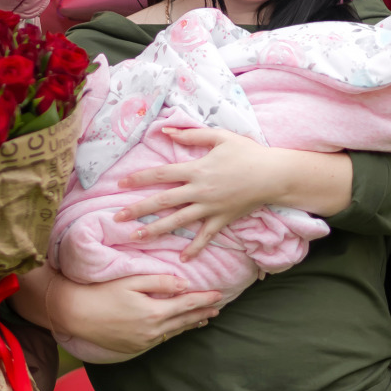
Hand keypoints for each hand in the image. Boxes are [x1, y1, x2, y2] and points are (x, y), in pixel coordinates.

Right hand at [46, 272, 221, 357]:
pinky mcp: (134, 348)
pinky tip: (177, 328)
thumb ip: (160, 282)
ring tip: (203, 319)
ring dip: (190, 324)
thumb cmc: (103, 292)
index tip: (219, 295)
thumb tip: (185, 285)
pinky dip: (173, 331)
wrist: (77, 314)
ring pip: (174, 332)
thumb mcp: (132, 281)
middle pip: (184, 321)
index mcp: (154, 312)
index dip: (205, 300)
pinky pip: (160, 339)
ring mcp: (143, 342)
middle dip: (202, 314)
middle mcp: (152, 330)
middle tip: (218, 308)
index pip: (187, 305)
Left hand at [114, 127, 350, 258]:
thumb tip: (166, 131)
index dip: (140, 179)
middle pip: (163, 201)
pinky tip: (182, 259)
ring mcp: (211, 207)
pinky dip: (195, 248)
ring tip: (136, 238)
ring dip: (156, 230)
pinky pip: (206, 236)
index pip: (161, 175)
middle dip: (138, 210)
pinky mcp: (223, 219)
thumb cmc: (247, 152)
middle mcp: (200, 191)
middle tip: (117, 218)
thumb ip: (191, 135)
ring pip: (178, 221)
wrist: (273, 174)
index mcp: (197, 169)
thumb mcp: (220, 137)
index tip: (120, 185)